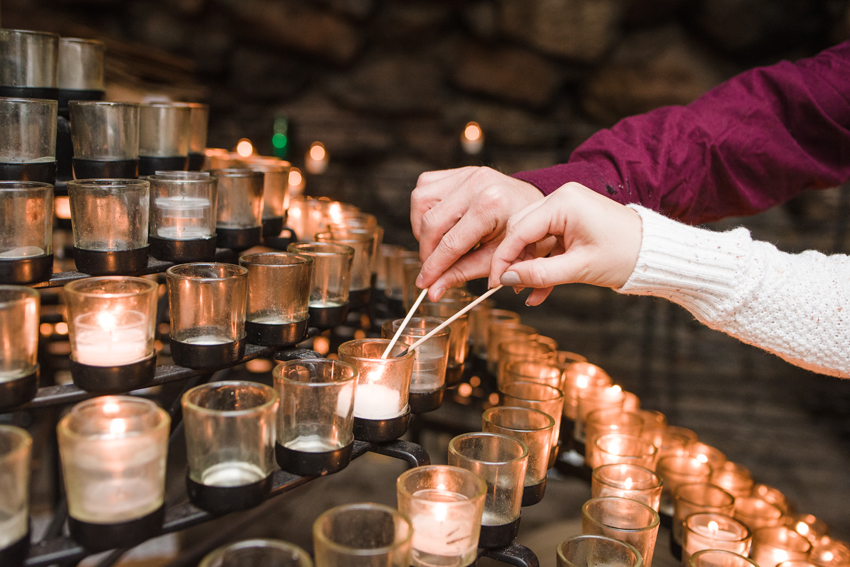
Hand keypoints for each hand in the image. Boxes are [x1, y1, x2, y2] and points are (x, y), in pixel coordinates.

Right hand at [410, 166, 543, 299]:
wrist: (541, 207)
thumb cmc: (526, 233)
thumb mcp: (498, 259)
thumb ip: (463, 274)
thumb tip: (433, 291)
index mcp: (492, 205)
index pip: (450, 242)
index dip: (433, 267)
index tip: (424, 283)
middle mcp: (477, 184)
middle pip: (430, 222)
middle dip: (427, 251)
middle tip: (432, 268)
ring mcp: (468, 173)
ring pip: (421, 200)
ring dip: (422, 227)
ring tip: (437, 244)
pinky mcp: (461, 171)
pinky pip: (426, 186)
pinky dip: (425, 208)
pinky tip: (440, 225)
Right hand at [489, 182, 642, 305]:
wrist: (655, 252)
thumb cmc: (625, 255)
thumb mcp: (579, 269)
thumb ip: (539, 273)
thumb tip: (506, 279)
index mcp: (563, 202)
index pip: (519, 229)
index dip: (503, 258)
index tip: (494, 282)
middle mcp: (562, 198)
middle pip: (520, 230)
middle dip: (514, 261)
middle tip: (510, 288)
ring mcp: (566, 208)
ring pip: (531, 237)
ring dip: (529, 266)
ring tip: (529, 293)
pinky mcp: (570, 220)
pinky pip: (546, 241)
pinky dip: (543, 264)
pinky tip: (539, 291)